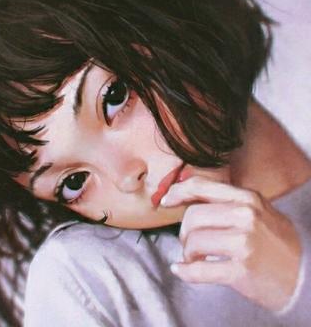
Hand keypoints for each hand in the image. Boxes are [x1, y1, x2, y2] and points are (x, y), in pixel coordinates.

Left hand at [161, 176, 300, 310]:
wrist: (306, 275)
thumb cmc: (274, 242)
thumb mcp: (256, 211)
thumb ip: (226, 202)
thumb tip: (185, 197)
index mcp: (246, 198)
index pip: (201, 186)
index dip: (177, 192)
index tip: (166, 201)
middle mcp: (246, 216)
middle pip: (192, 216)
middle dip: (184, 232)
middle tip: (191, 243)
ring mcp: (245, 243)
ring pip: (193, 241)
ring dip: (188, 253)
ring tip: (196, 258)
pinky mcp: (242, 270)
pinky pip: (199, 270)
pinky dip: (186, 272)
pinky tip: (183, 270)